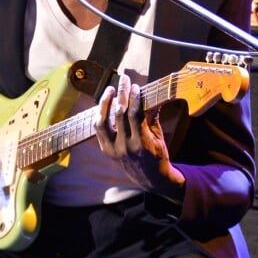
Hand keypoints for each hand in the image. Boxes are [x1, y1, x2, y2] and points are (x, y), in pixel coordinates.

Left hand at [93, 74, 184, 194]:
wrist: (150, 178)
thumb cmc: (158, 154)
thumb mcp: (159, 135)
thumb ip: (153, 116)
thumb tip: (151, 94)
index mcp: (142, 143)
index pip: (135, 114)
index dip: (134, 98)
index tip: (136, 86)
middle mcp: (126, 146)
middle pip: (119, 114)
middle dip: (122, 93)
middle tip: (124, 79)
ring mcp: (114, 149)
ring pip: (103, 122)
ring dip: (105, 103)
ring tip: (110, 89)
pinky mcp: (106, 151)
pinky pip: (98, 130)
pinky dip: (100, 115)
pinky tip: (104, 104)